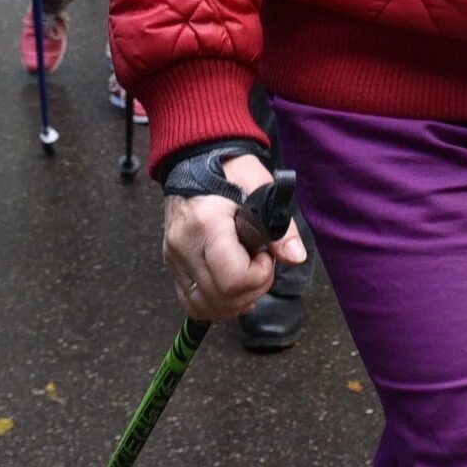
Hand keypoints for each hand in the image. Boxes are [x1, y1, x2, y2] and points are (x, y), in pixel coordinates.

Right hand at [162, 152, 300, 320]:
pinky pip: (191, 302)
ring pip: (203, 307)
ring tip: (247, 277)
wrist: (193, 159)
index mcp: (206, 224)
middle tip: (260, 265)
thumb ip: (280, 225)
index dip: (259, 276)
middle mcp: (184, 246)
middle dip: (251, 290)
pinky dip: (215, 304)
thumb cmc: (228, 169)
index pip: (233, 278)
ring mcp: (174, 258)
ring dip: (234, 302)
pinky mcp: (172, 265)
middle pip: (220, 298)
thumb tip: (295, 257)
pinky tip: (231, 290)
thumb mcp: (261, 186)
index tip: (265, 255)